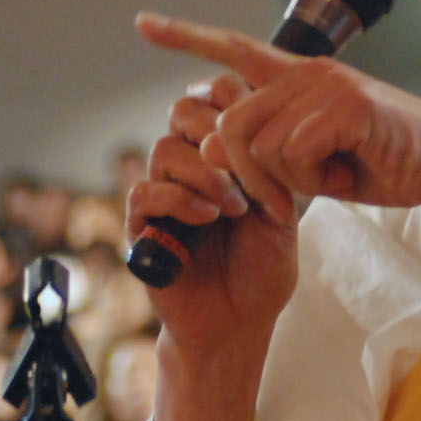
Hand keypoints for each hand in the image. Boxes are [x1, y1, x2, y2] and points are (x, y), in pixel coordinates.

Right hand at [126, 70, 300, 365]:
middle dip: (216, 133)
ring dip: (204, 173)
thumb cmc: (262, 268)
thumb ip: (267, 166)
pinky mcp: (141, 226)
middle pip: (182, 111)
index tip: (264, 133)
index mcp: (221, 155)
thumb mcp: (279, 211)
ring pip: (164, 148)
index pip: (214, 98)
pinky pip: (146, 192)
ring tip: (234, 206)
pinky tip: (209, 218)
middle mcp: (188, 167)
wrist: (240, 322)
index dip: (236, 104)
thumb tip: (248, 121)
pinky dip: (180, 200)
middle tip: (243, 167)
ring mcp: (163, 194)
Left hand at [135, 12, 420, 226]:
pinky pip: (294, 154)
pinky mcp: (345, 104)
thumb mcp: (314, 159)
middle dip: (246, 177)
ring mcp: (326, 83)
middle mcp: (307, 71)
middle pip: (230, 125)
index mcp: (298, 77)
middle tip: (283, 203)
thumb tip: (211, 154)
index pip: (233, 49)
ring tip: (329, 181)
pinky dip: (313, 181)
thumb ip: (269, 149)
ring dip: (287, 182)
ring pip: (260, 146)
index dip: (185, 36)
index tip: (142, 23)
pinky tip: (346, 175)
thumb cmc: (383, 162)